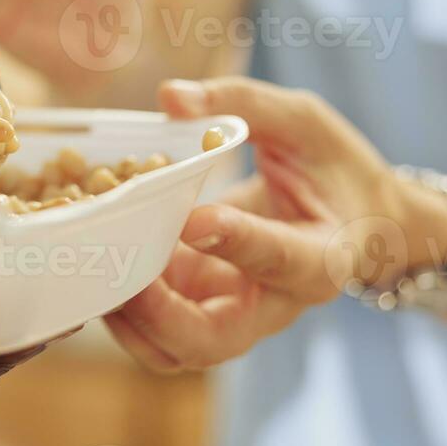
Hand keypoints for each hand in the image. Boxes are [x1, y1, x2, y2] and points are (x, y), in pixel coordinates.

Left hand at [106, 77, 446, 373]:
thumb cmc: (333, 167)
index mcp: (323, 257)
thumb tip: (170, 97)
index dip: (236, 244)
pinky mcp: (200, 308)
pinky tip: (94, 258)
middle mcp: (276, 303)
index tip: (192, 218)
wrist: (352, 218)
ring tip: (94, 260)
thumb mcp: (303, 122)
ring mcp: (234, 314)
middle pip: (214, 340)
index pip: (281, 261)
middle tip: (116, 261)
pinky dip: (119, 305)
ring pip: (175, 348)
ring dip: (127, 316)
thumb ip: (242, 103)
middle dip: (157, 312)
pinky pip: (154, 329)